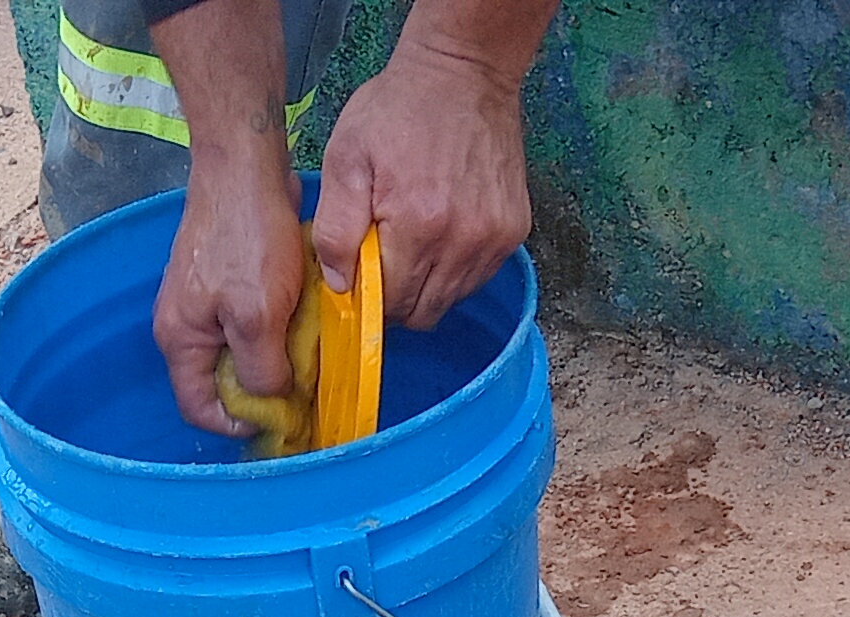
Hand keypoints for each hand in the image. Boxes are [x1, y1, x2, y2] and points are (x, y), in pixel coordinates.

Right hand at [147, 0, 310, 437]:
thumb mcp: (257, 315)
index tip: (281, 419)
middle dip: (260, 393)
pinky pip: (246, 325)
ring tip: (305, 356)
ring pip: (238, 354)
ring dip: (271, 360)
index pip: (199, 410)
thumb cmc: (247, 238)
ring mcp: (202, 302)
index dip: (239, 424)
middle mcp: (183, 326)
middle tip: (302, 391)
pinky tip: (299, 324)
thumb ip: (261, 369)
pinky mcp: (223, 281)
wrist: (246, 166)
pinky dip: (272, 332)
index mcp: (180, 340)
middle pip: (220, 384)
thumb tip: (270, 398)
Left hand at [313, 23, 533, 327]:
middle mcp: (463, 241)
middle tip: (384, 260)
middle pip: (423, 312)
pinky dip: (456, 269)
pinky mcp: (513, 231)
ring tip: (414, 240)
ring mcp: (494, 239)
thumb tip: (340, 285)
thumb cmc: (399, 109)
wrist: (464, 71)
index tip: (361, 272)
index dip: (370, 297)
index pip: (390, 304)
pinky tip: (441, 232)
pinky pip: (478, 277)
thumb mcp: (346, 157)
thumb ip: (335, 228)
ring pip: (452, 299)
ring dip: (428, 285)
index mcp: (418, 226)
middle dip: (397, 299)